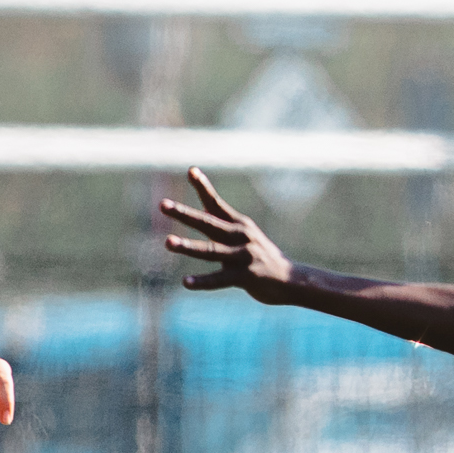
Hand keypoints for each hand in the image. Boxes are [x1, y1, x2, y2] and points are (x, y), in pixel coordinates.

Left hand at [160, 168, 298, 298]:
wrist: (290, 279)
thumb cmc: (261, 256)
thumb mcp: (244, 236)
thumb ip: (223, 223)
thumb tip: (204, 206)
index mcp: (238, 224)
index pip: (216, 203)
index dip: (203, 187)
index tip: (190, 170)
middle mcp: (240, 236)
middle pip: (207, 223)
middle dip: (184, 213)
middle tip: (163, 205)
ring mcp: (243, 256)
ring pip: (210, 251)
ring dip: (187, 247)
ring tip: (167, 242)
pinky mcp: (246, 277)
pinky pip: (220, 279)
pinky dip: (203, 281)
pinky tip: (186, 282)